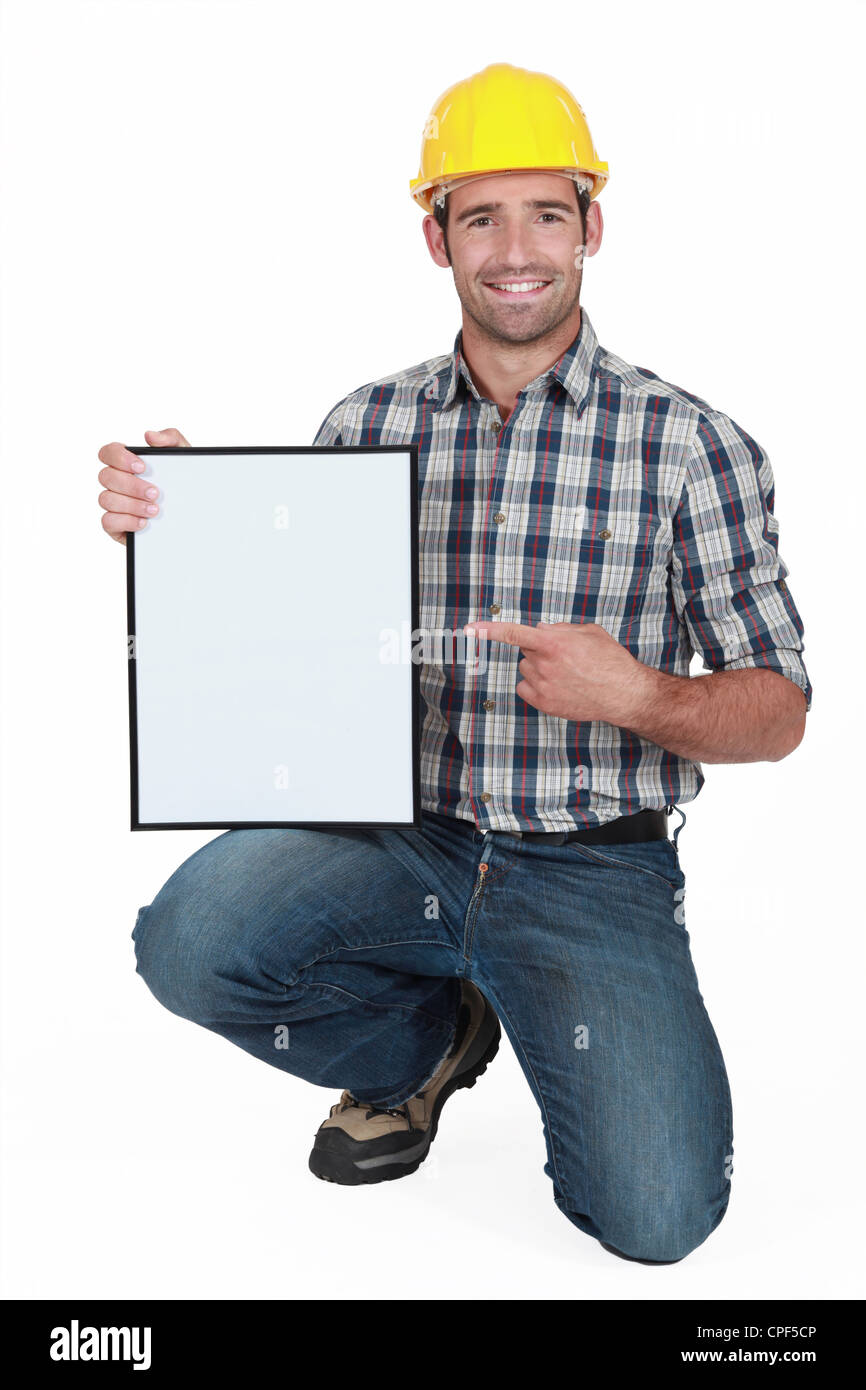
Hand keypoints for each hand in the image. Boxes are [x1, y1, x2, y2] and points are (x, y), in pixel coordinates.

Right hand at [97, 427, 189, 544]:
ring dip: (132, 505)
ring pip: (106, 499)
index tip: (141, 467)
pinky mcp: (116, 525)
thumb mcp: (185, 459)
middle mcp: (117, 483)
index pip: (108, 452)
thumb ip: (171, 439)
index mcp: (127, 464)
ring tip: (155, 510)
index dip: (119, 457)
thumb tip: (150, 435)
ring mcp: (114, 504)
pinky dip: (126, 521)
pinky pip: (107, 521)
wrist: (194, 517)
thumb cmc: (183, 484)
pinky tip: (144, 522)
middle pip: (106, 476)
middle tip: (155, 493)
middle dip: (131, 486)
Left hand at [464, 619, 655, 726]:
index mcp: (554, 643)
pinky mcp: (544, 703)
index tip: (469, 628)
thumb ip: (559, 628)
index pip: (514, 633)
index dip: (489, 630)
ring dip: (539, 668)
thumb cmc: (610, 660)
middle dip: (540, 650)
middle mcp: (544, 664)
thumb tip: (539, 631)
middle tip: (565, 658)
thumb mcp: (589, 632)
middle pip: (526, 651)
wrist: (623, 693)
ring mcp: (543, 686)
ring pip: (526, 669)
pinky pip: (525, 688)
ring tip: (567, 674)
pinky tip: (558, 686)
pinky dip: (536, 685)